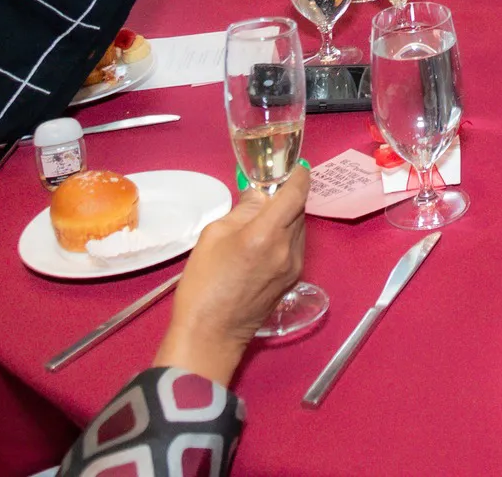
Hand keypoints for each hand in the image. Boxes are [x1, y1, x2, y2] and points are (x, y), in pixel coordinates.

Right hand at [153, 164, 308, 385]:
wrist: (210, 334)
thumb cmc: (203, 284)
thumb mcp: (213, 236)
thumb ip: (242, 210)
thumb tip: (259, 194)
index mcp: (267, 234)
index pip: (296, 193)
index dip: (297, 175)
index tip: (292, 167)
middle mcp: (288, 248)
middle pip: (298, 209)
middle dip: (286, 197)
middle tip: (266, 194)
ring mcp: (294, 266)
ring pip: (299, 228)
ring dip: (286, 218)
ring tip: (260, 220)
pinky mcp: (293, 280)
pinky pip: (295, 246)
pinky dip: (285, 236)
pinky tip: (264, 241)